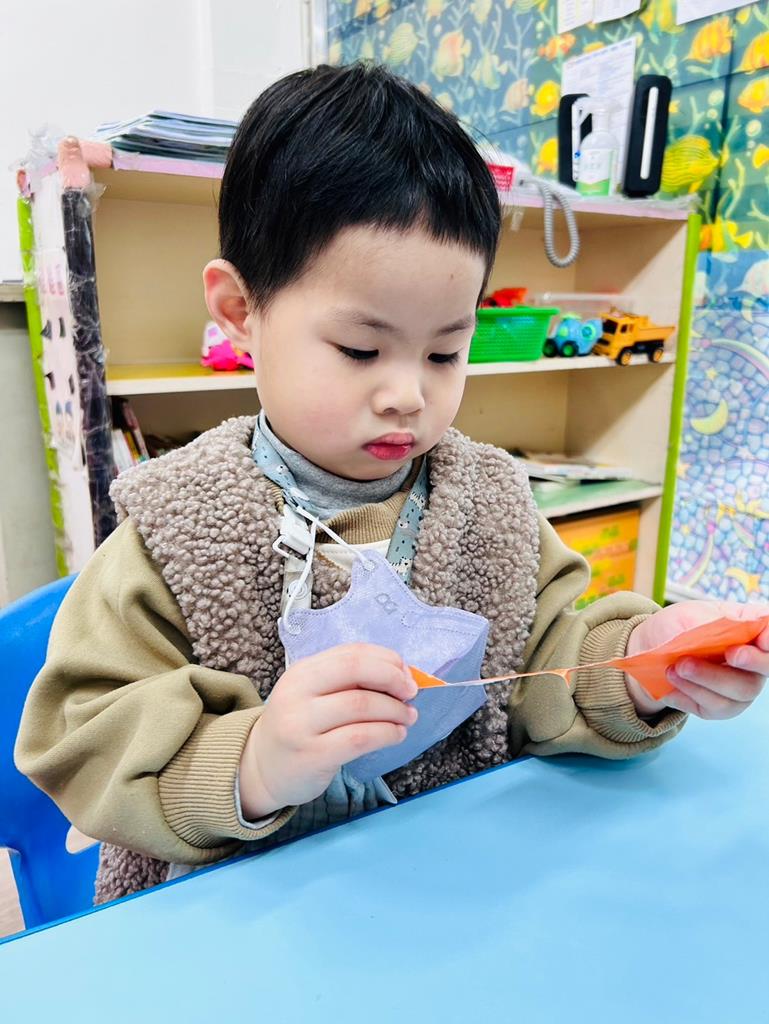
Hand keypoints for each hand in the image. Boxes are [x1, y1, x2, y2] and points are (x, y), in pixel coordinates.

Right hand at [239, 643, 417, 818]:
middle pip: (355, 671)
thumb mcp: (312, 695)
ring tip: (408, 717)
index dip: (385, 659)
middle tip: (411, 693)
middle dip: (393, 678)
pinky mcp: (313, 756)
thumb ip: (347, 681)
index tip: (406, 673)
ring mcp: (302, 725)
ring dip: (395, 710)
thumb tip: (401, 675)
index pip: (350, 653)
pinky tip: (396, 735)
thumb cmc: (298, 727)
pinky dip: (387, 733)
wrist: (261, 769)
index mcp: (302, 672)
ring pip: (362, 706)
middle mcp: (298, 694)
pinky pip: (360, 738)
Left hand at [625, 601, 768, 719]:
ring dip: (705, 679)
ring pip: (737, 692)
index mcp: (752, 632)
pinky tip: (670, 682)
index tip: (764, 639)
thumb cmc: (679, 628)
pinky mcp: (720, 708)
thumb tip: (749, 620)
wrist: (650, 650)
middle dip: (750, 661)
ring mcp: (739, 688)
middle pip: (765, 667)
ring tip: (675, 667)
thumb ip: (721, 619)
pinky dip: (688, 694)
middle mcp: (753, 663)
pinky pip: (712, 707)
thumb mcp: (694, 613)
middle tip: (730, 653)